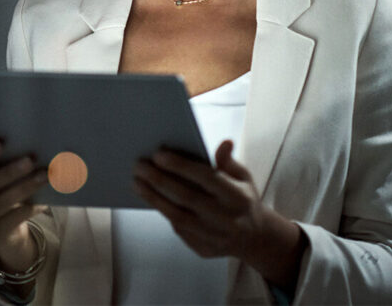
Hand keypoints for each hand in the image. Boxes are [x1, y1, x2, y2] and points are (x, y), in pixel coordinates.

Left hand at [133, 140, 305, 291]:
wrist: (254, 239)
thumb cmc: (243, 200)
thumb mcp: (244, 178)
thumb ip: (229, 161)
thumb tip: (224, 143)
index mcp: (237, 197)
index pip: (205, 178)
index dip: (181, 166)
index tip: (158, 154)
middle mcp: (225, 218)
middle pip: (186, 197)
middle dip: (159, 180)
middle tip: (139, 165)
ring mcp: (213, 236)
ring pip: (177, 216)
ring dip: (153, 197)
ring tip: (136, 182)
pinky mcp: (203, 248)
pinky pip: (178, 229)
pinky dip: (163, 212)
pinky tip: (150, 197)